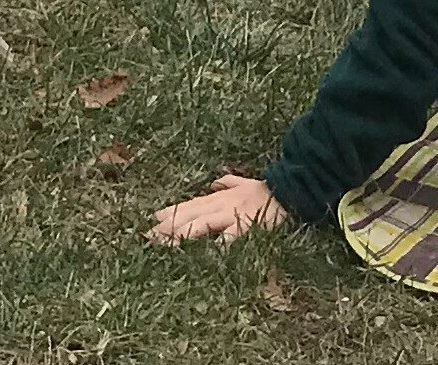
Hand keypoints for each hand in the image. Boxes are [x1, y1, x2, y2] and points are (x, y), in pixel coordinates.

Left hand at [148, 174, 286, 244]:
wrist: (290, 188)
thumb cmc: (266, 190)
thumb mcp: (243, 183)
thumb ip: (228, 182)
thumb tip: (214, 183)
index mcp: (219, 198)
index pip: (189, 205)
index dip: (170, 213)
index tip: (152, 220)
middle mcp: (220, 205)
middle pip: (188, 216)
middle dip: (166, 227)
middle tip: (147, 237)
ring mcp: (231, 215)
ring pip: (200, 225)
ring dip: (181, 235)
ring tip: (165, 245)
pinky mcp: (245, 226)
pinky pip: (229, 238)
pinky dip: (218, 246)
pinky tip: (207, 255)